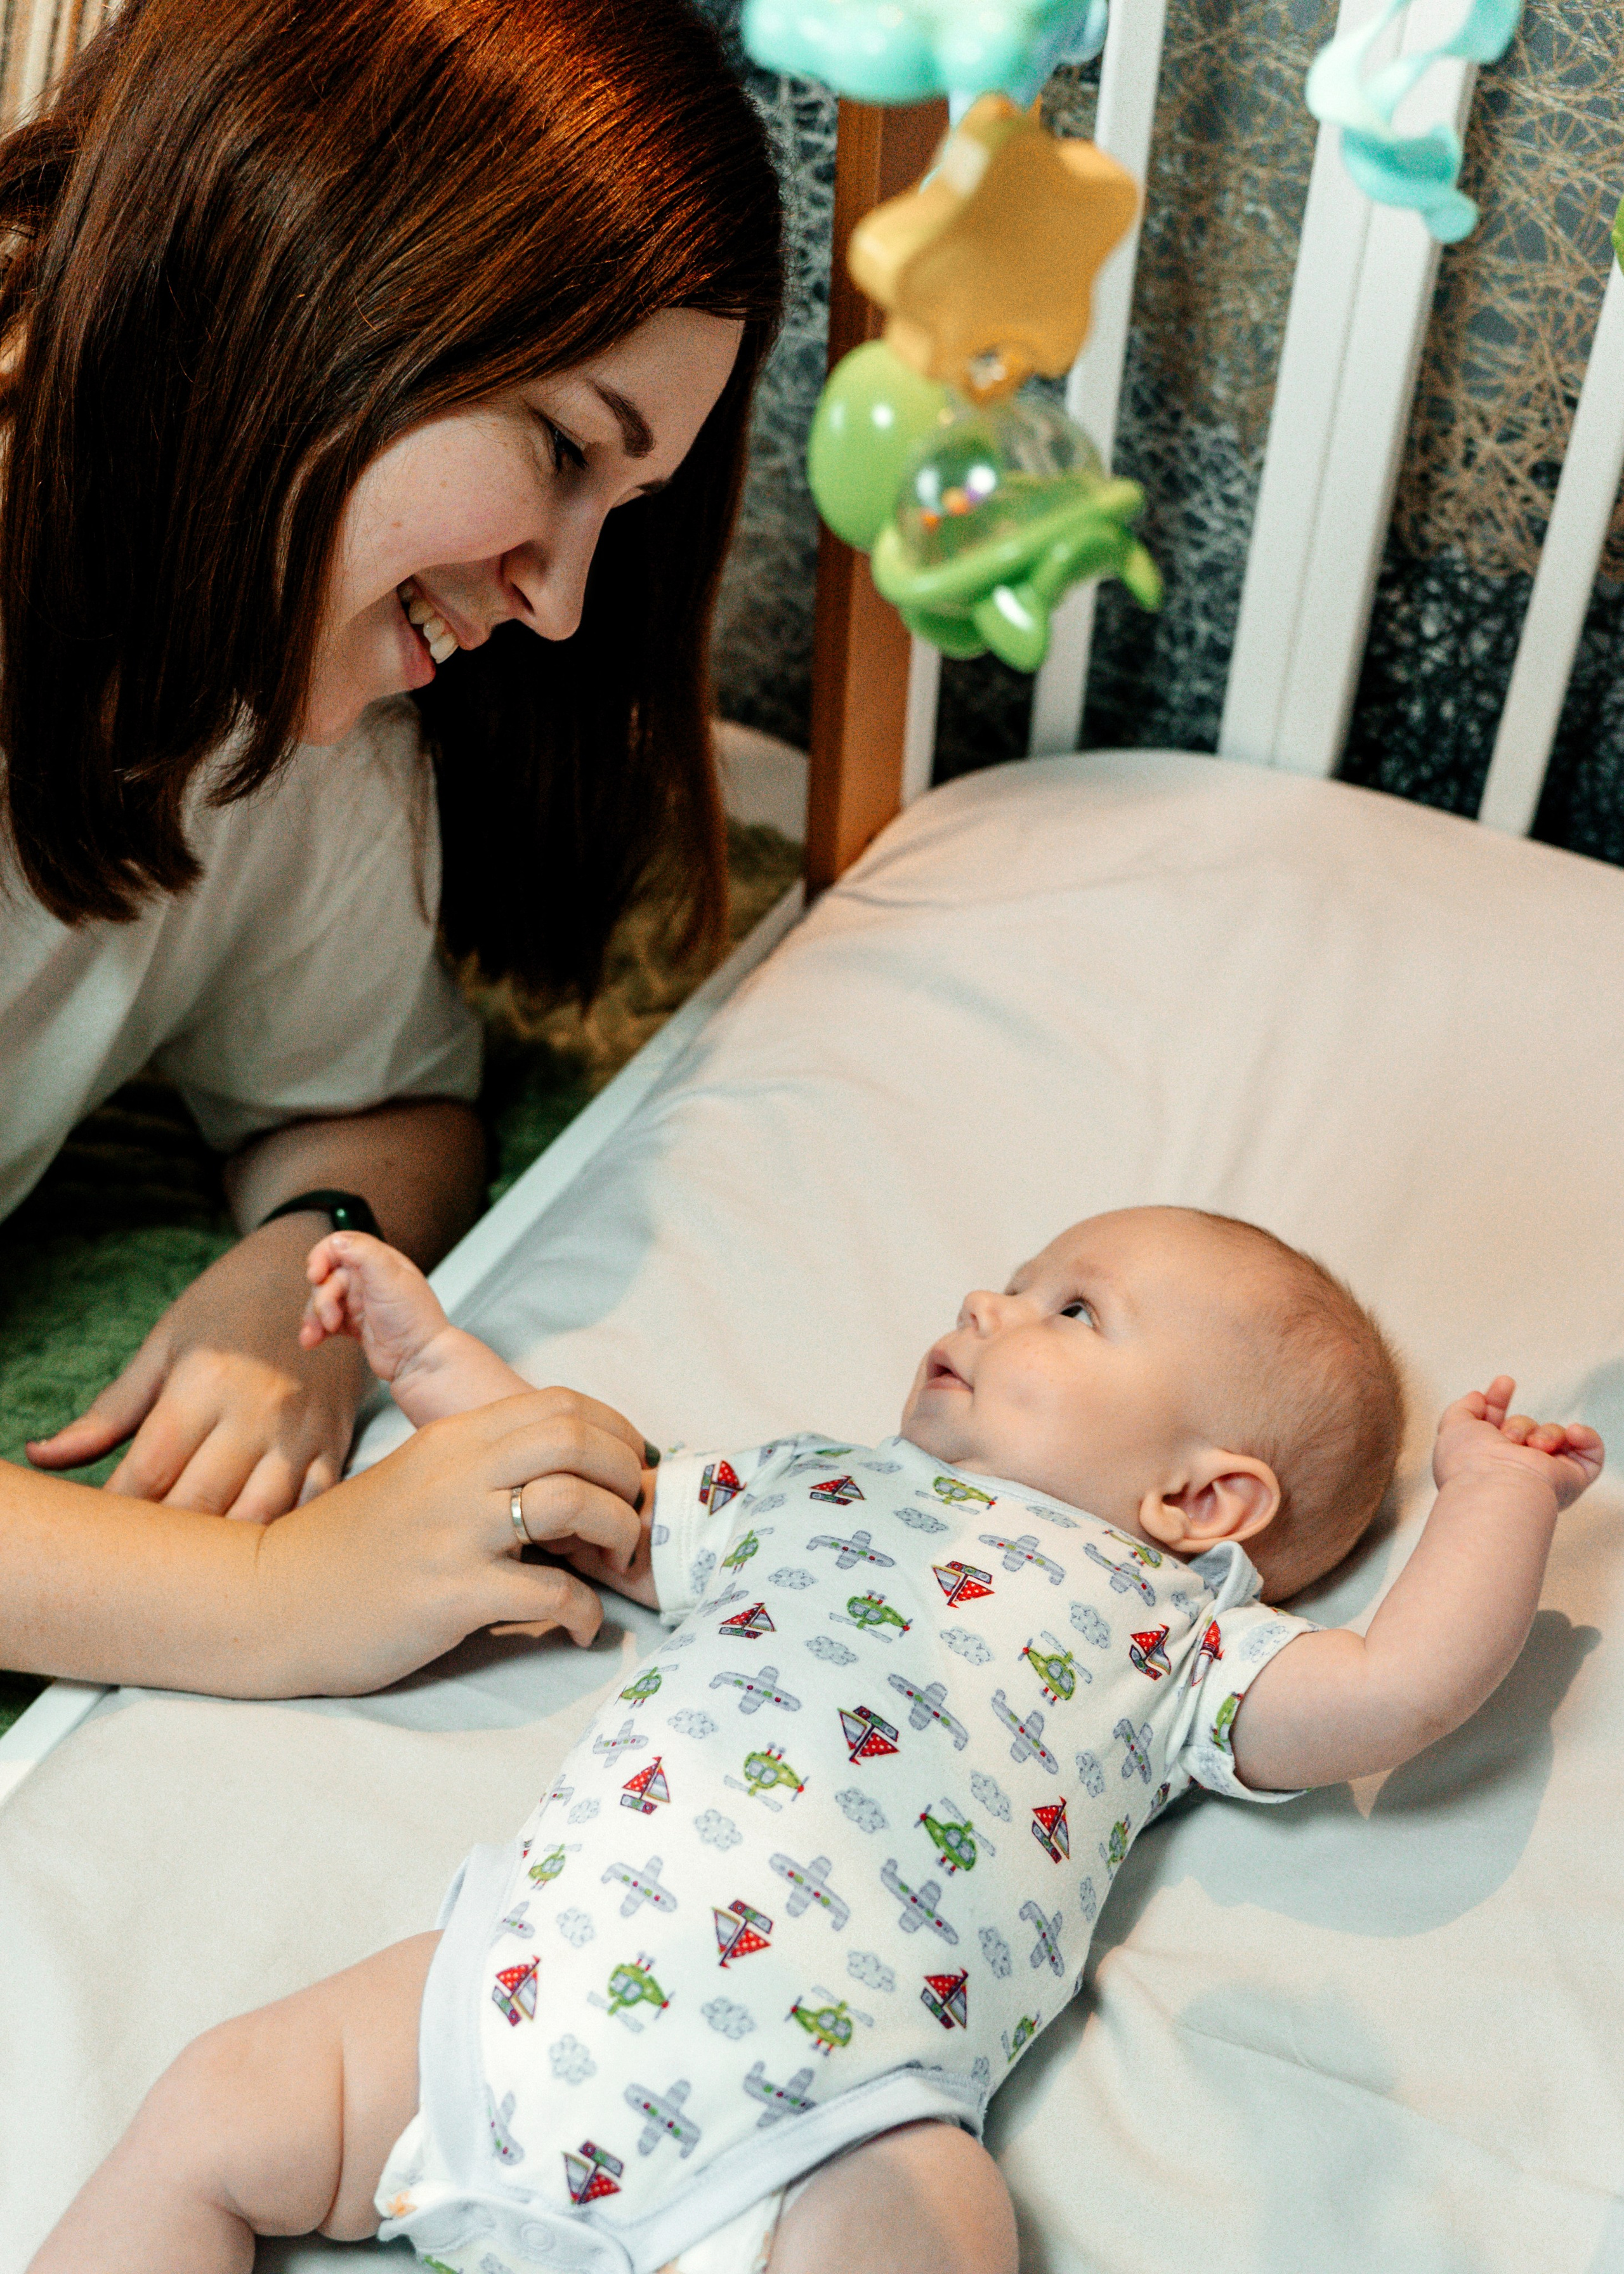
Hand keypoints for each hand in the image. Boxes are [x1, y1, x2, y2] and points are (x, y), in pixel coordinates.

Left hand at [24, 1215, 369, 1521]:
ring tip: (184, 1560)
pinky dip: (274, 1537)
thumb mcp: (165, 1345)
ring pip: (255, 1519)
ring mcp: (301, 1433)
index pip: (148, 1472)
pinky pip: (307, 1511)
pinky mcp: (335, 1446)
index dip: (115, 1512)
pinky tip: (245, 1546)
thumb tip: (43, 1456)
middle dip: (159, 1540)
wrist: (316, 1267)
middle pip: (197, 1504)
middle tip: (133, 1555)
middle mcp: (257, 1411)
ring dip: (215, 1550)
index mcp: (205, 1382)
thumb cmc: (232, 1302)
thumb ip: (108, 1411)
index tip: (95, 1532)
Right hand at [255, 1390, 650, 1688]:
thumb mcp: (417, 1479)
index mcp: (452, 1438)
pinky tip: (578, 1626)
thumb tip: (559, 1475)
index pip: (559, 1403)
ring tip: (613, 1563)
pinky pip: (549, 1593)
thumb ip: (481, 1466)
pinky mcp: (452, 1595)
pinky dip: (583, 1611)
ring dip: (615, 1533)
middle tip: (633, 1513)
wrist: (271, 1600)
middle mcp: (457, 1472)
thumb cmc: (350, 1547)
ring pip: (572, 1503)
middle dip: (627, 1474)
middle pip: (576, 1440)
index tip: (628, 1466)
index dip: (614, 1431)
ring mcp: (455, 1532)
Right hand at [301, 1228, 449, 1382]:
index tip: (315, 1273)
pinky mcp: (353, 1324)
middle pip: (327, 1276)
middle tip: (331, 1315)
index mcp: (379, 1261)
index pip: (342, 1246)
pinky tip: (312, 1339)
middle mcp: (368, 1279)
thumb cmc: (414, 1319)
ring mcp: (360, 1302)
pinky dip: (315, 1330)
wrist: (418, 1359)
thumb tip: (338, 1240)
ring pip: (322, 1300)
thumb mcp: (390, 1276)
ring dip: (316, 1316)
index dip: (323, 1256)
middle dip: (322, 1297)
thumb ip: (363, 1252)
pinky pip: (324, 1321)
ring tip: (325, 1330)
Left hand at [1433, 1376, 1603, 1512]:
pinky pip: (1591, 1454)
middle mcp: (1517, 1468)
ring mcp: (1545, 1474)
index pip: (1496, 1424)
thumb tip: (1478, 1397)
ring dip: (1543, 1433)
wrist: (1498, 1488)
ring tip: (1531, 1448)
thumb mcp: (1453, 1427)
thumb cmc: (1470, 1462)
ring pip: (1553, 1433)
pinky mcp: (1572, 1479)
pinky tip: (1573, 1433)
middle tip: (1508, 1437)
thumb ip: (1462, 1409)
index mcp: (1487, 1459)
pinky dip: (1586, 1438)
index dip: (1499, 1400)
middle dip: (1517, 1424)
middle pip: (1525, 1426)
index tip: (1504, 1382)